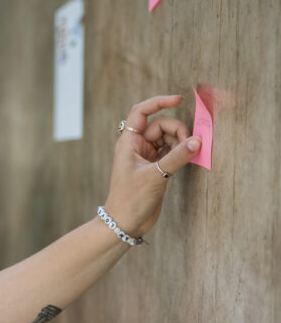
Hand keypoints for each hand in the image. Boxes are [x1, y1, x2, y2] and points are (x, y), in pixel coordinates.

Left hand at [104, 94, 201, 236]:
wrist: (125, 223)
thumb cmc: (130, 199)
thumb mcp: (155, 176)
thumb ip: (177, 157)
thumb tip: (197, 141)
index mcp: (128, 142)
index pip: (141, 112)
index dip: (158, 102)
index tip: (178, 99)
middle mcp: (137, 147)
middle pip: (160, 125)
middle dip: (177, 130)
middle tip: (189, 144)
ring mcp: (147, 157)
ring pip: (168, 138)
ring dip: (181, 141)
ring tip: (190, 153)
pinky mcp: (156, 168)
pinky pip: (172, 151)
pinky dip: (182, 151)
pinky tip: (191, 156)